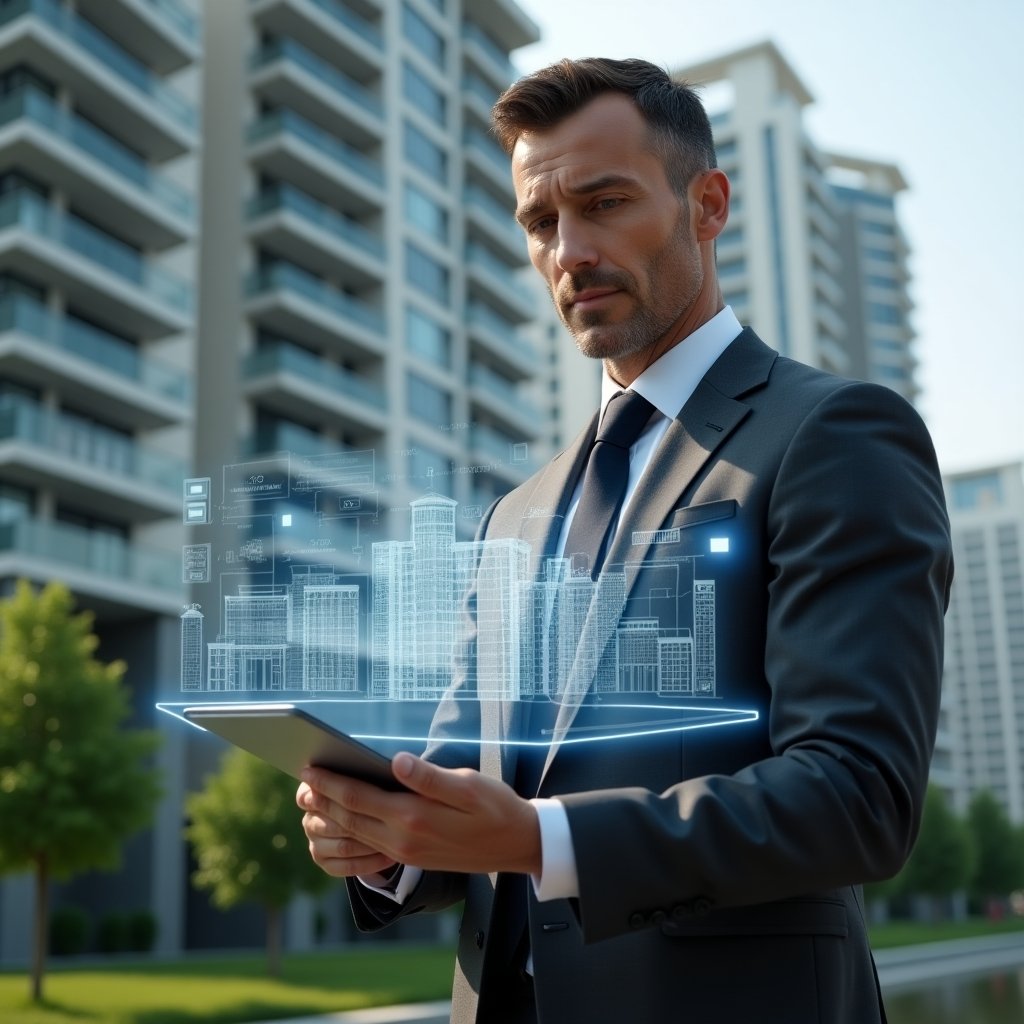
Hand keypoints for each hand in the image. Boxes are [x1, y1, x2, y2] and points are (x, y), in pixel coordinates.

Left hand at [297, 752, 541, 877]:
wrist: (518, 845)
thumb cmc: (495, 807)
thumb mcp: (468, 785)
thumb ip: (429, 776)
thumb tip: (396, 760)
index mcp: (414, 818)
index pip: (359, 799)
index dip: (331, 783)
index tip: (308, 767)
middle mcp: (403, 841)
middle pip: (349, 819)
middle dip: (322, 800)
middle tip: (299, 781)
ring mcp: (406, 853)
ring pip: (356, 836)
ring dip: (329, 819)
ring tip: (311, 800)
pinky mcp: (411, 858)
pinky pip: (368, 848)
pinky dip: (348, 835)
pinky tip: (342, 823)